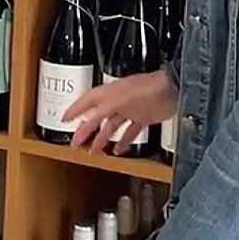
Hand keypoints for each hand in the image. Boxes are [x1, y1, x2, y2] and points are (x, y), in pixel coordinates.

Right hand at [62, 69, 176, 154]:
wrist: (175, 90)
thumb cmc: (150, 88)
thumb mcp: (122, 98)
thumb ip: (104, 108)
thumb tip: (88, 118)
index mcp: (110, 94)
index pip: (87, 102)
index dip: (74, 110)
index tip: (64, 120)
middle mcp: (118, 101)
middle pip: (97, 117)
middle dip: (85, 130)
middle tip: (76, 142)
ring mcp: (131, 109)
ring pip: (111, 126)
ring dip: (102, 138)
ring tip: (94, 150)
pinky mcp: (143, 118)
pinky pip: (129, 131)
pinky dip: (123, 141)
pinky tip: (118, 150)